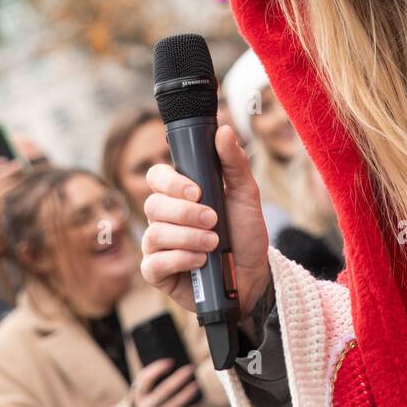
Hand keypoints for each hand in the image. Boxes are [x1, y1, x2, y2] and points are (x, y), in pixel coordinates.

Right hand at [131, 359, 201, 406]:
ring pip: (172, 406)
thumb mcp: (138, 391)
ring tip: (196, 384)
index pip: (145, 379)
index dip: (157, 369)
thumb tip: (170, 365)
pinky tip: (197, 404)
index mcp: (137, 395)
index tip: (170, 362)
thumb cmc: (140, 403)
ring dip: (186, 394)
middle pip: (163, 391)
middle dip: (178, 379)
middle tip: (190, 369)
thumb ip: (148, 380)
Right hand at [141, 124, 270, 319]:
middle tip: (213, 220)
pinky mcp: (157, 272)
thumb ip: (234, 163)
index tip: (197, 191)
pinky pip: (153, 263)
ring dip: (188, 238)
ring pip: (155, 233)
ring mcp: (158, 245)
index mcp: (181, 195)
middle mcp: (164, 217)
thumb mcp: (246, 195)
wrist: (253, 276)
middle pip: (154, 205)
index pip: (157, 177)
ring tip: (213, 244)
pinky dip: (179, 260)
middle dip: (186, 213)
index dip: (171, 182)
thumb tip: (223, 130)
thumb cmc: (245, 234)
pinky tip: (200, 261)